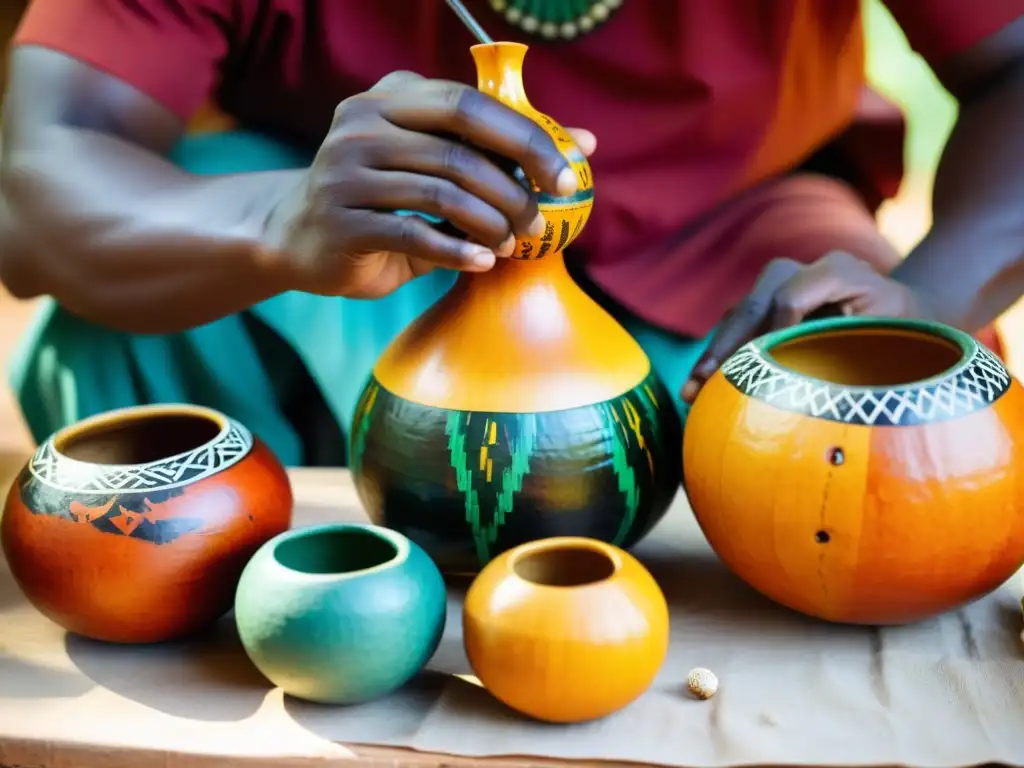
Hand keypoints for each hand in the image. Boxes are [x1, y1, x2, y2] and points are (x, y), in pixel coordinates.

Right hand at [262, 71, 596, 298]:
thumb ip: (495, 150)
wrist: (295, 233)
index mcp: (390, 99)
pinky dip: (458, 251)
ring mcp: (346, 173)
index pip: (469, 104)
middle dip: (513, 188)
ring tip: (510, 243)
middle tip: (539, 219)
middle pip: (459, 149)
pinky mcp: (342, 223)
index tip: (566, 175)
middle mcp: (362, 126)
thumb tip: (583, 142)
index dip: (525, 138)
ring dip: (491, 223)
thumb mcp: (431, 161)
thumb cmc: (381, 196)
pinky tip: (483, 261)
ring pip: (441, 193)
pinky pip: (414, 235)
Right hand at [680, 251, 933, 402]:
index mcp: (841, 271)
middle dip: (727, 344)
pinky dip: (722, 356)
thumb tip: (812, 392)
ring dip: (716, 353)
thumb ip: (858, 351)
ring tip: (691, 390)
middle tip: (704, 379)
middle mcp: (805, 269)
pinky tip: (702, 387)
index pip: (792, 296)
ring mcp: (783, 285)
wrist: (910, 315)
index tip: (764, 370)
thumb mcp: (896, 341)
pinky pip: (739, 327)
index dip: (776, 330)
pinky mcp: (770, 305)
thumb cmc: (910, 335)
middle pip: (755, 302)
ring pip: (740, 314)